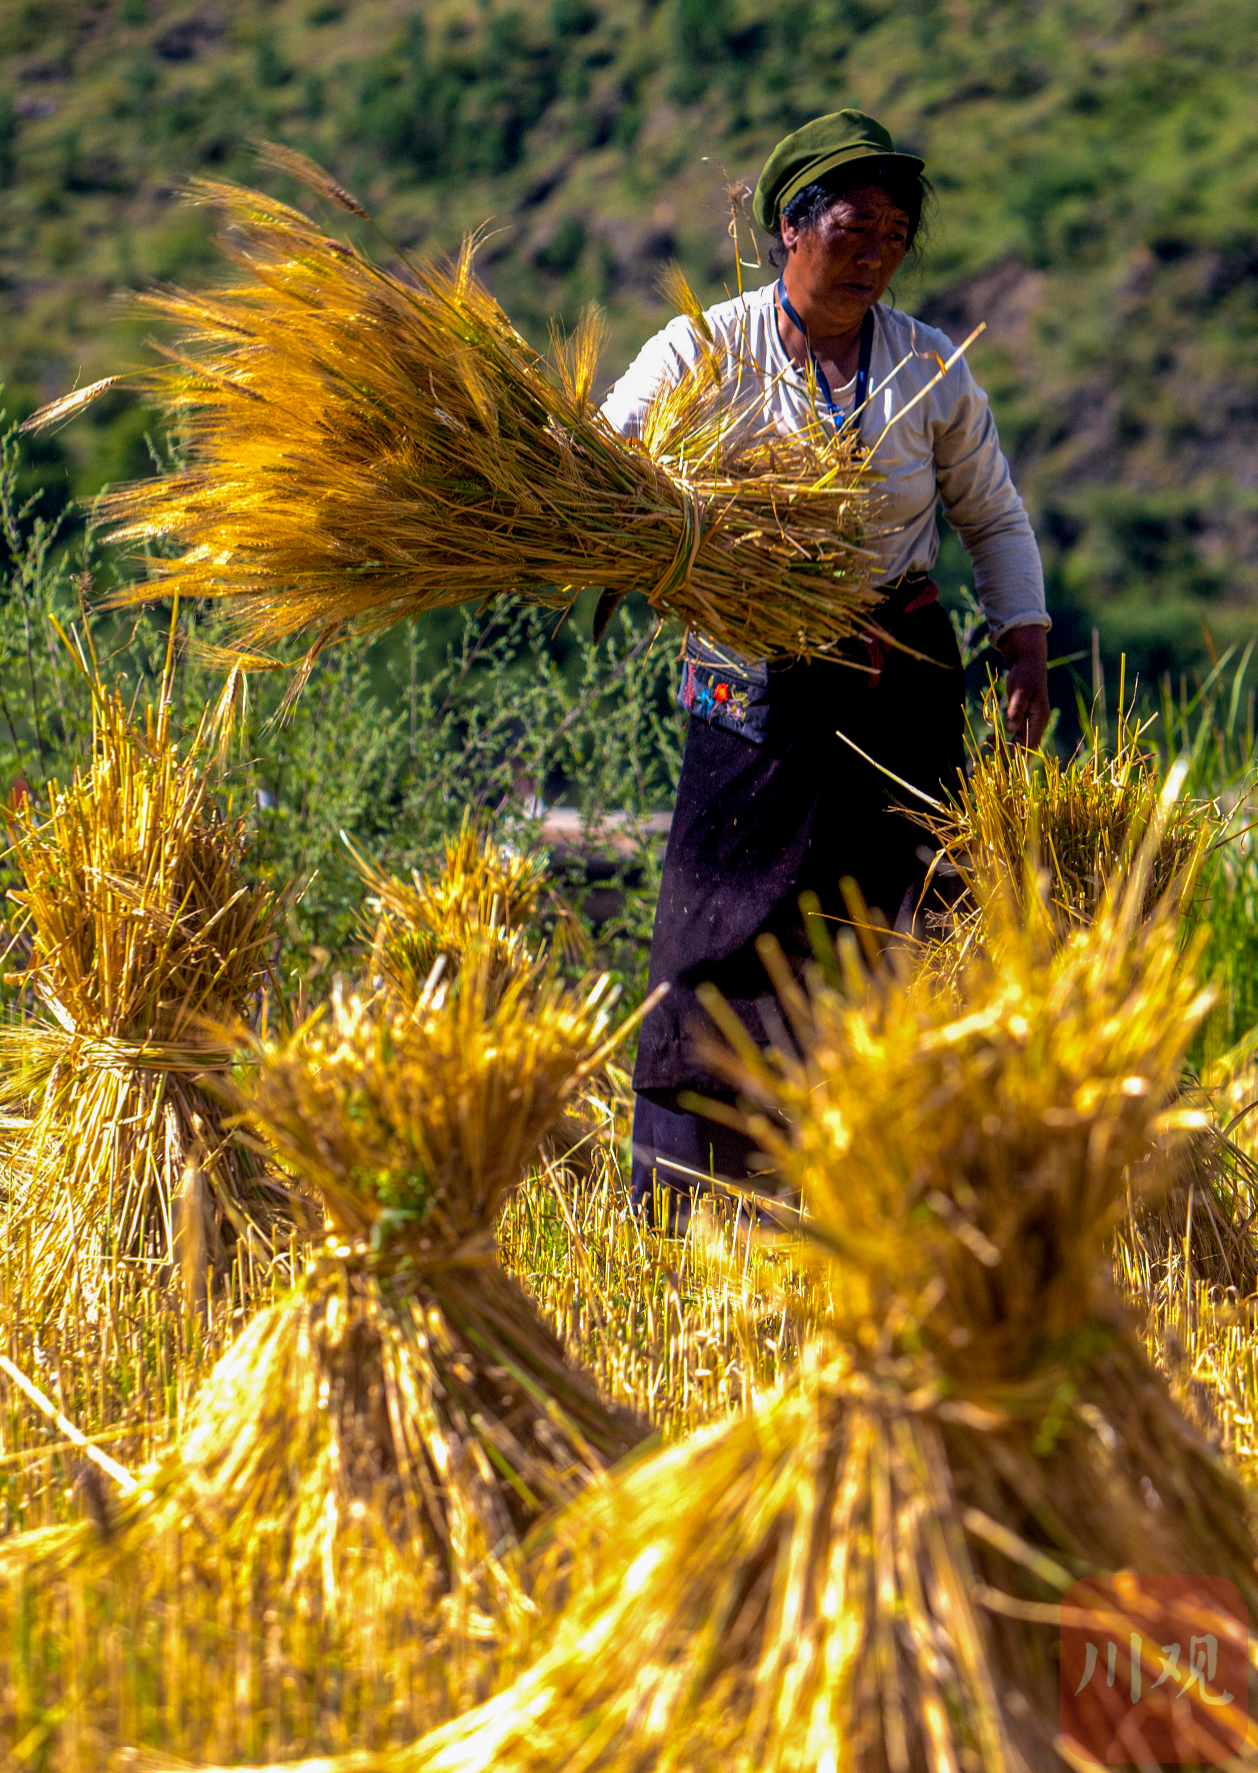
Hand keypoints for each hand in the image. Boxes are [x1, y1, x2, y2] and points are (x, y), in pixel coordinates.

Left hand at [998, 624, 1049, 746]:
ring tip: (987, 742)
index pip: (1030, 743)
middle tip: (989, 748)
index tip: (999, 752)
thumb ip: (1016, 710)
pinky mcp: (1022, 718)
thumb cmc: (1025, 675)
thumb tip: (1010, 730)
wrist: (1027, 663)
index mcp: (1040, 717)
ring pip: (1018, 741)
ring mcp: (1030, 721)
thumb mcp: (1020, 690)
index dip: (1017, 751)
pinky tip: (990, 736)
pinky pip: (1013, 734)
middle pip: (1025, 745)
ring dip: (1004, 745)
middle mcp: (1037, 723)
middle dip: (1008, 751)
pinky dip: (1003, 737)